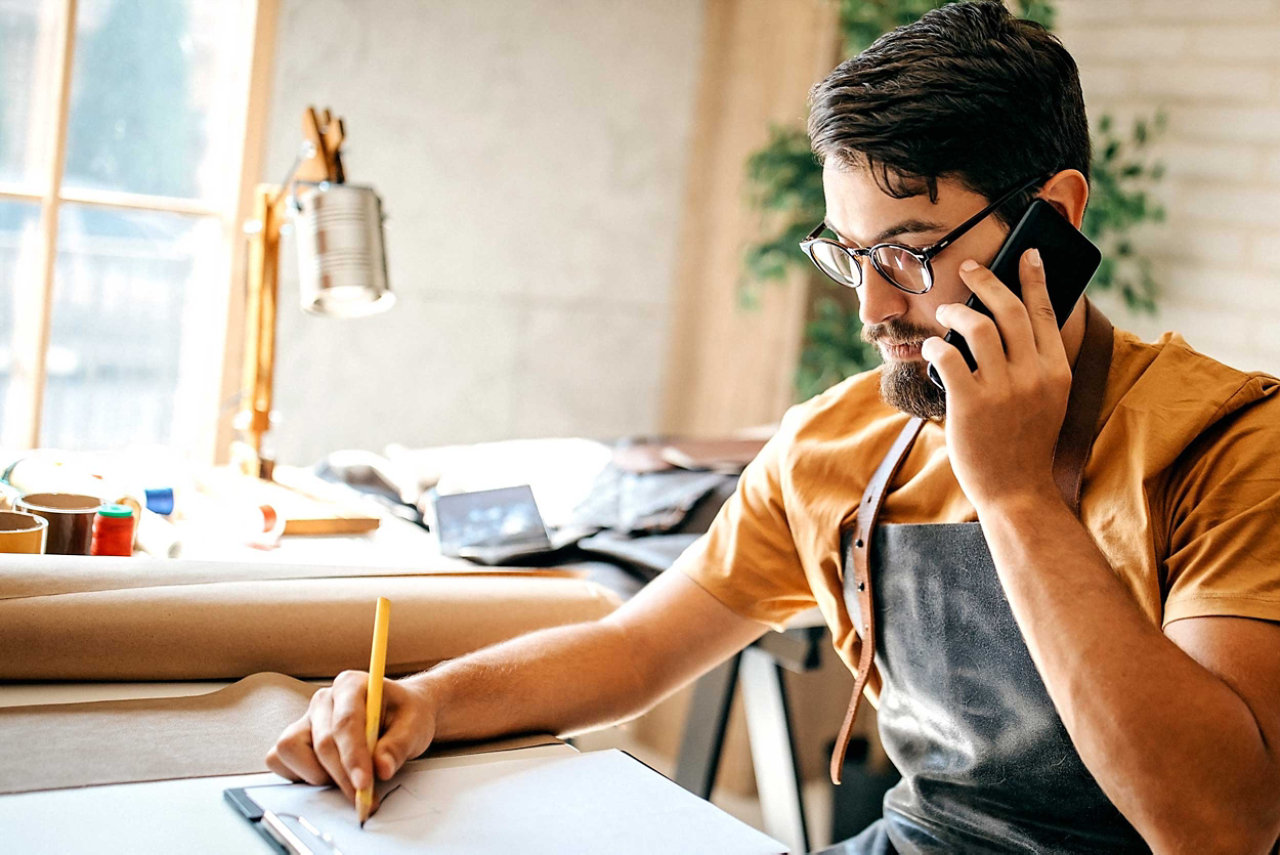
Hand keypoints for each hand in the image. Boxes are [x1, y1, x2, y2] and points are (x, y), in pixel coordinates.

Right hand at [266, 671, 438, 800]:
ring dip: (320, 775)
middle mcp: (324, 700)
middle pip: (322, 743)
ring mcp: (306, 719)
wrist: (401, 715)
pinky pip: (280, 760)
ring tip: (349, 779)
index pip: (345, 723)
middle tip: (365, 798)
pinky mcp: (295, 740)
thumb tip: (381, 769)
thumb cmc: (406, 715)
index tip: (364, 784)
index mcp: (351, 685)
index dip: (353, 757)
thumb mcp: (415, 726)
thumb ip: (398, 747)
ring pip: (291, 751)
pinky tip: (329, 776)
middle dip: (342, 776)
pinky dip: (300, 775)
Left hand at [920, 249, 1072, 510]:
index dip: (1035, 278)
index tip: (1026, 253)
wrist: (1016, 491)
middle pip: (1010, 309)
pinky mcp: (971, 403)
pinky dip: (936, 345)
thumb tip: (1007, 322)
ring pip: (978, 326)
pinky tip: (931, 346)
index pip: (1046, 312)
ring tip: (944, 313)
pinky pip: (949, 356)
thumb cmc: (1024, 443)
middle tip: (968, 268)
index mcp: (1056, 371)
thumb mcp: (1046, 400)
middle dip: (987, 280)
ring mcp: (1002, 389)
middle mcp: (1033, 374)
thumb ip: (1035, 364)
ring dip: (956, 312)